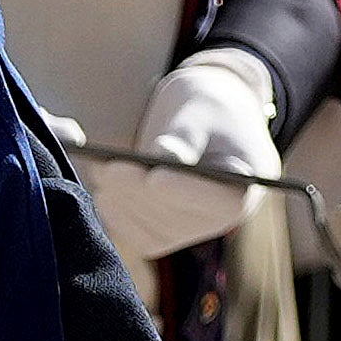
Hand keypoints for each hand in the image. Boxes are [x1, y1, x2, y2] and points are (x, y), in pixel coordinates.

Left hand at [77, 50, 279, 264]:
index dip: (187, 192)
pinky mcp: (161, 233)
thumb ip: (186, 134)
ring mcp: (189, 231)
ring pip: (149, 230)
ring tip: (99, 165)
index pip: (220, 202)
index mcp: (242, 188)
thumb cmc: (207, 107)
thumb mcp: (202, 108)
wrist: (201, 118)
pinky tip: (100, 181)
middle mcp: (219, 220)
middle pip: (177, 218)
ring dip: (121, 199)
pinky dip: (113, 208)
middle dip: (140, 191)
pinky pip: (132, 232)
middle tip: (108, 165)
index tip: (156, 176)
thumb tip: (164, 156)